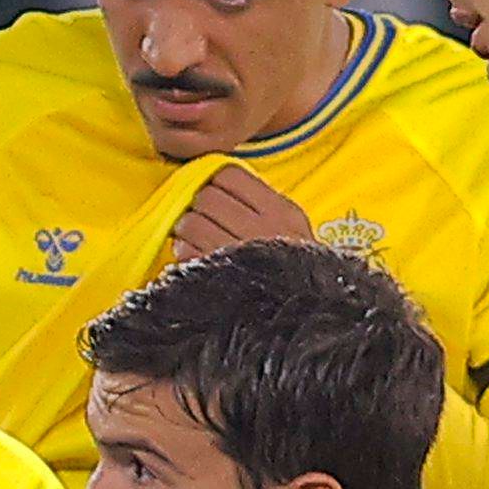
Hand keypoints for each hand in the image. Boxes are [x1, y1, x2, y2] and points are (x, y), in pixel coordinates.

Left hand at [168, 165, 311, 265]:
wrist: (305, 313)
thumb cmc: (295, 267)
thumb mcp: (292, 228)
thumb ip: (263, 204)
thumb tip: (221, 184)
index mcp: (280, 212)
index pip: (230, 175)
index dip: (215, 180)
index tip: (215, 191)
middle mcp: (260, 230)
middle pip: (207, 196)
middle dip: (198, 204)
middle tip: (201, 214)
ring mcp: (237, 254)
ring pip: (191, 222)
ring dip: (185, 227)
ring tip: (193, 234)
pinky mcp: (217, 277)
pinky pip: (186, 250)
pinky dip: (182, 249)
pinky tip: (192, 253)